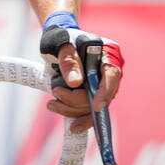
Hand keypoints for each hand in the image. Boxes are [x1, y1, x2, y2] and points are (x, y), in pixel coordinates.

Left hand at [40, 15, 123, 133]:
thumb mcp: (61, 44)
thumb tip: (74, 83)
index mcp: (107, 55)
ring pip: (94, 107)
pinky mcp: (92, 94)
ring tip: (52, 104)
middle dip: (77, 101)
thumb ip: (68, 61)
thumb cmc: (60, 38)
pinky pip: (89, 111)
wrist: (56, 41)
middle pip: (101, 95)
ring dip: (73, 110)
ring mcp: (101, 85)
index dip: (105, 92)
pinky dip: (79, 117)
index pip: (111, 75)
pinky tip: (72, 126)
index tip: (95, 106)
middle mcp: (108, 72)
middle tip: (56, 94)